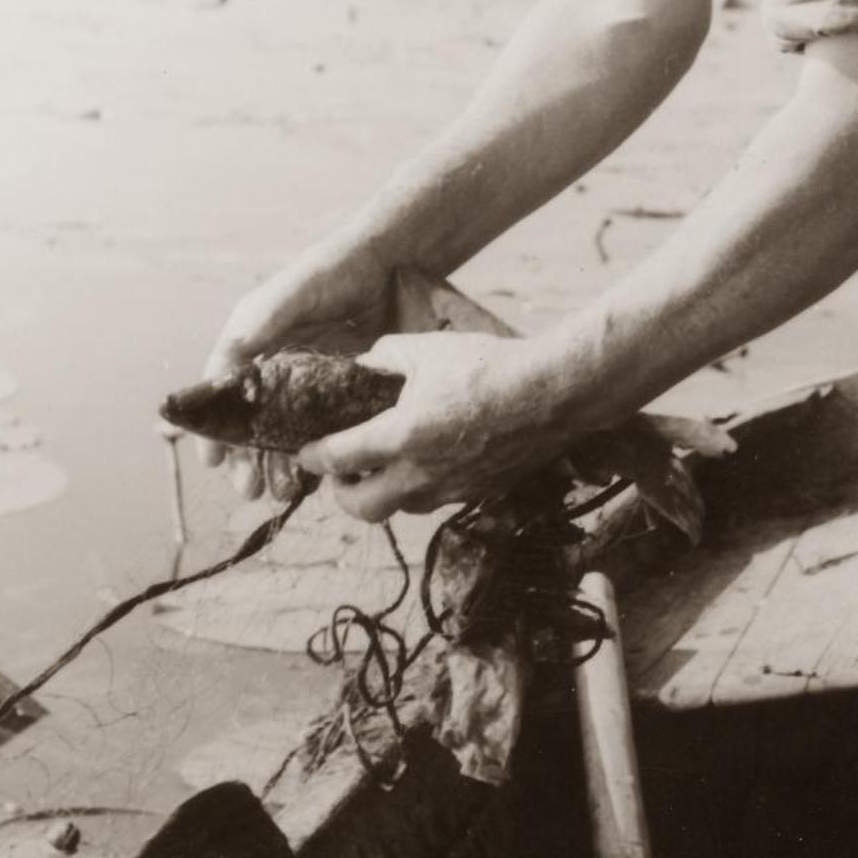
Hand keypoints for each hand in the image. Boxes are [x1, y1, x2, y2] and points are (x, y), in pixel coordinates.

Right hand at [197, 236, 397, 500]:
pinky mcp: (344, 391)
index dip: (216, 431)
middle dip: (248, 460)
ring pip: (286, 434)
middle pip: (253, 424)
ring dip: (280, 466)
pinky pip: (325, 429)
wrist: (393, 264)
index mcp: (255, 345)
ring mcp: (310, 382)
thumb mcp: (293, 294)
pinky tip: (317, 477)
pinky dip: (318, 453)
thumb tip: (230, 359)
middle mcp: (277, 367)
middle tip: (250, 490)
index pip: (224, 395)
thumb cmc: (334, 271)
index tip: (212, 463)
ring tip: (284, 493)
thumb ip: (262, 323)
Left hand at [296, 331, 569, 521]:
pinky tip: (428, 461)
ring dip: (384, 492)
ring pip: (401, 507)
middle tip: (340, 472)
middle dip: (343, 494)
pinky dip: (421, 487)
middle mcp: (421, 474)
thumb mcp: (428, 350)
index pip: (338, 458)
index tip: (305, 453)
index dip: (313, 457)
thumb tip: (365, 364)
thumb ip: (386, 357)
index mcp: (401, 437)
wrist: (552, 393)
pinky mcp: (479, 493)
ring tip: (383, 466)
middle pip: (363, 508)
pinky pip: (437, 500)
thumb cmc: (488, 366)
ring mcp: (452, 489)